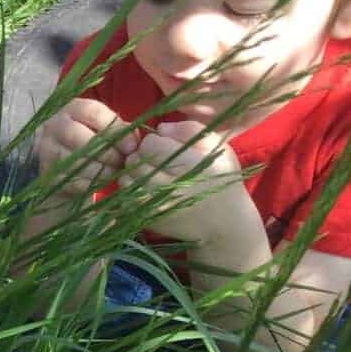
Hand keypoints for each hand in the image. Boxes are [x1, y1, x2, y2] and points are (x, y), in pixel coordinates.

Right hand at [35, 98, 137, 198]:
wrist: (61, 162)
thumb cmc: (90, 141)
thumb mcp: (103, 129)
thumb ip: (119, 130)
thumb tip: (134, 143)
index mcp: (72, 109)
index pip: (92, 112)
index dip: (114, 129)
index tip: (131, 146)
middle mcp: (54, 126)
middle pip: (80, 138)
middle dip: (107, 153)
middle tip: (121, 162)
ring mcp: (48, 151)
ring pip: (76, 162)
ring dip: (101, 170)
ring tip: (113, 173)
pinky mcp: (48, 174)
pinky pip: (72, 180)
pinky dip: (90, 183)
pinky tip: (99, 182)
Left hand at [119, 120, 255, 244]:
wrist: (224, 222)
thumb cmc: (220, 178)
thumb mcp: (215, 146)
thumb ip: (189, 130)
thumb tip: (159, 129)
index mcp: (190, 165)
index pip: (149, 144)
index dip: (154, 142)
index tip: (163, 147)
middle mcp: (171, 186)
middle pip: (135, 160)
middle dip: (142, 156)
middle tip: (155, 161)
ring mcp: (158, 205)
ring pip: (127, 179)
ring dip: (134, 174)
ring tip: (151, 175)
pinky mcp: (149, 219)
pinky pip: (126, 198)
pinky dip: (132, 191)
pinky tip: (147, 189)